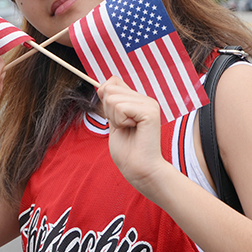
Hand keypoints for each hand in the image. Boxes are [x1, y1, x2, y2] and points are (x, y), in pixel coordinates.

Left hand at [97, 77, 168, 193]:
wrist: (139, 170)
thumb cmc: (127, 151)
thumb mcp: (114, 122)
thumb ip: (110, 104)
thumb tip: (101, 87)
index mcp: (138, 100)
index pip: (113, 81)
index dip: (106, 99)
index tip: (116, 119)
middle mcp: (146, 98)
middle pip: (110, 88)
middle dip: (108, 111)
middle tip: (123, 127)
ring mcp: (149, 104)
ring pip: (113, 99)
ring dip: (115, 119)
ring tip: (128, 130)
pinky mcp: (150, 111)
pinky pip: (121, 108)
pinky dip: (120, 122)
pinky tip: (133, 130)